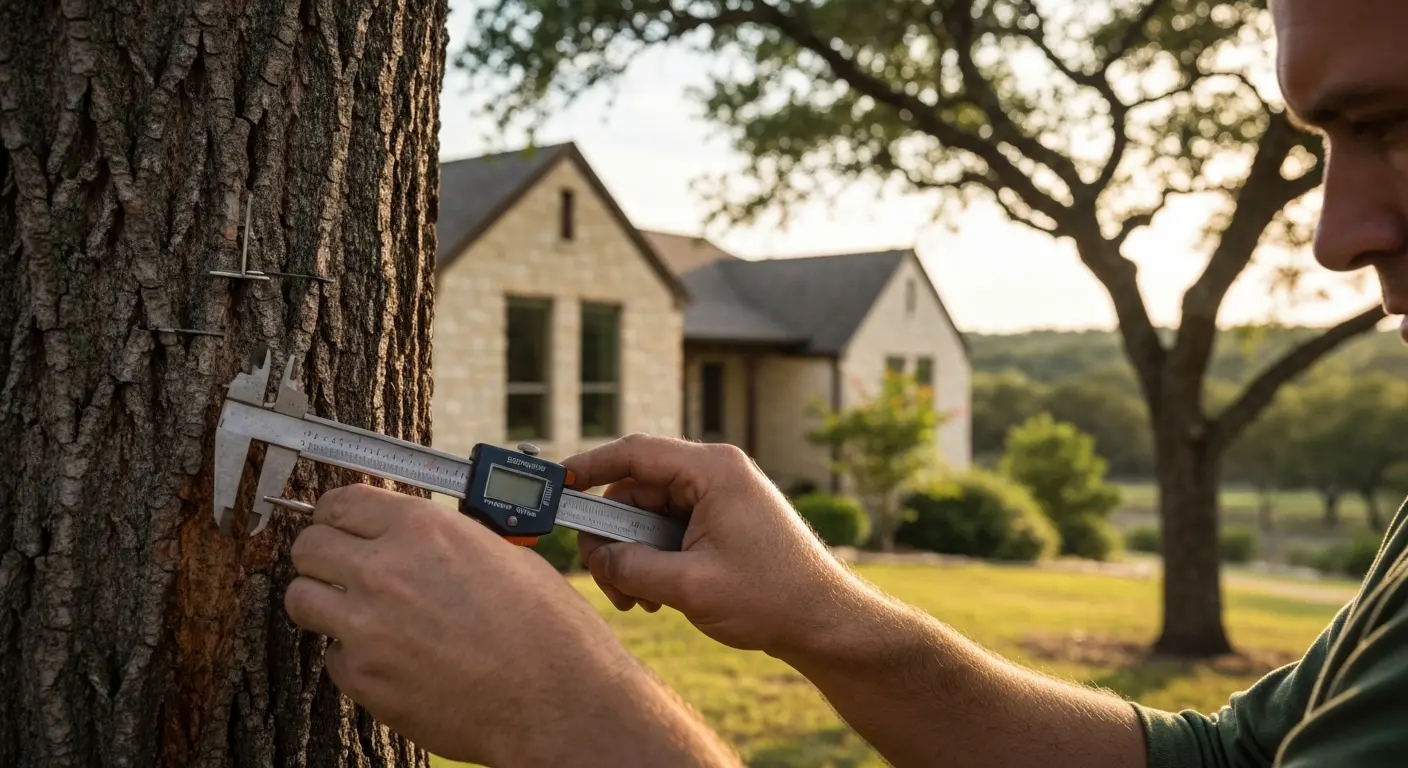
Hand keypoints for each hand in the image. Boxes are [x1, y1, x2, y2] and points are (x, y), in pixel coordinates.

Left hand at [282, 484, 711, 765]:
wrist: (558, 699)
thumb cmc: (547, 629)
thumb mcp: (501, 555)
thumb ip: (444, 540)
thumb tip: (416, 539)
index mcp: (424, 528)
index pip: (340, 502)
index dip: (339, 514)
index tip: (342, 525)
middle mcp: (385, 570)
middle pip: (307, 546)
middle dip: (323, 555)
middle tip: (343, 568)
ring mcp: (367, 627)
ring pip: (301, 598)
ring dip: (325, 602)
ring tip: (359, 613)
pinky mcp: (364, 678)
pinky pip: (333, 656)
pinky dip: (355, 656)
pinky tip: (395, 658)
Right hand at [563, 435, 870, 657]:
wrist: (825, 622)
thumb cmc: (772, 598)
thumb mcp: (689, 586)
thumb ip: (632, 568)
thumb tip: (596, 559)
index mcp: (714, 471)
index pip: (636, 453)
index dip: (589, 466)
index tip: (557, 484)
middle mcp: (716, 474)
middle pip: (637, 489)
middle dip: (614, 535)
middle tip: (606, 577)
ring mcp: (721, 497)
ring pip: (650, 515)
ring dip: (633, 555)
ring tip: (639, 599)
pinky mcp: (722, 521)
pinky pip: (670, 530)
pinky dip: (655, 559)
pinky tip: (657, 597)